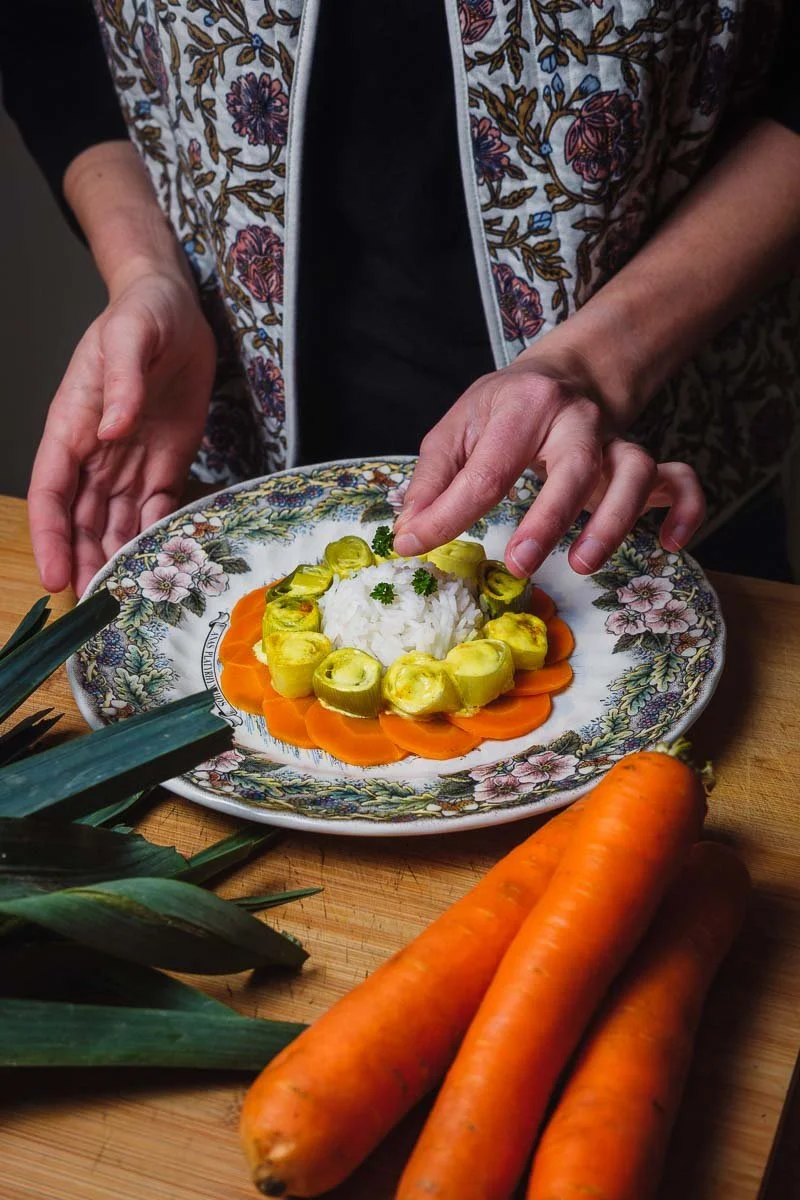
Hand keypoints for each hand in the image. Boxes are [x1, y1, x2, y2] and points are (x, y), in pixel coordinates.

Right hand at [28, 267, 215, 595]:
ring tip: (128, 597)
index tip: (55, 574)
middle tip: (97, 605)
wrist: (177, 308)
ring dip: (119, 558)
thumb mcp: (128, 336)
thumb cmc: (142, 315)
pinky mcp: (166, 464)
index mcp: (72, 427)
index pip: (51, 492)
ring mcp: (131, 462)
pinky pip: (158, 508)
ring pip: (117, 523)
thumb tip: (111, 429)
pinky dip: (158, 535)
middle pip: (82, 520)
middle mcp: (97, 453)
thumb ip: (120, 381)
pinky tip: (164, 562)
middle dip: (86, 561)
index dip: (50, 535)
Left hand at [392, 349, 704, 576]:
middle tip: (522, 563)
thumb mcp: (457, 428)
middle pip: (576, 466)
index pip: (487, 469)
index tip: (418, 546)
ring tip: (584, 564)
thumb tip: (410, 532)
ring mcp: (616, 442)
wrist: (568, 372)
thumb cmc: (506, 408)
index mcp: (523, 407)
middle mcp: (577, 421)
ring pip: (636, 473)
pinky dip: (684, 511)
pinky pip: (681, 481)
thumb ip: (433, 480)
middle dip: (550, 517)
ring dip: (614, 521)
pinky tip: (669, 546)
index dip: (450, 513)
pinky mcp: (645, 462)